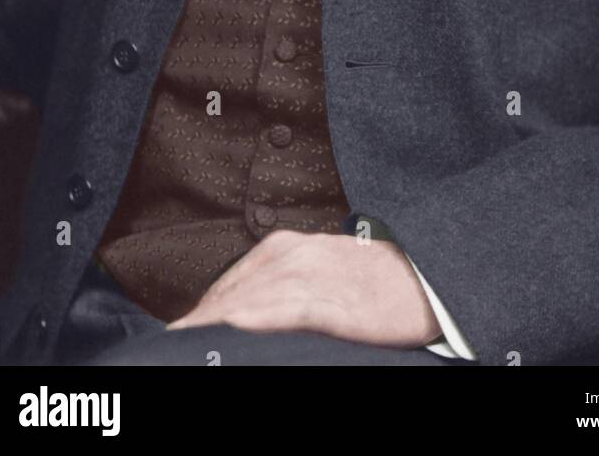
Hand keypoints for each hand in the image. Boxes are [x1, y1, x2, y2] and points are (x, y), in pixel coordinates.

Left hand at [165, 227, 442, 347]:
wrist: (428, 274)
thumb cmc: (374, 281)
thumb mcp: (320, 272)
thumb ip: (280, 288)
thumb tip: (239, 319)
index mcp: (285, 248)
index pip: (225, 289)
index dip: (197, 317)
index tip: (173, 341)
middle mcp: (290, 256)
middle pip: (228, 297)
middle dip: (198, 325)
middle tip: (171, 350)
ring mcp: (310, 276)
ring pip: (247, 303)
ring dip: (213, 325)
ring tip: (186, 348)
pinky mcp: (332, 301)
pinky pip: (283, 311)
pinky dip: (253, 321)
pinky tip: (230, 330)